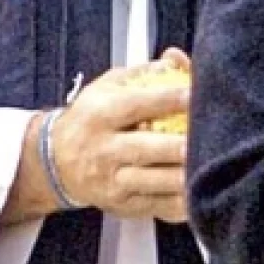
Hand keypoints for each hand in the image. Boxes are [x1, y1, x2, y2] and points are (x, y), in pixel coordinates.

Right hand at [51, 52, 191, 221]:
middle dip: (175, 146)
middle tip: (204, 138)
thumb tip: (176, 57)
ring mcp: (113, 182)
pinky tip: (200, 192)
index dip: (167, 99)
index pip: (136, 105)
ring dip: (181, 177)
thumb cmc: (90, 118)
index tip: (194, 94)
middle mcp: (105, 150)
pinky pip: (157, 206)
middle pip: (144, 150)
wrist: (54, 163)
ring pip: (152, 183)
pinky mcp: (123, 206)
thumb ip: (144, 71)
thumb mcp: (107, 86)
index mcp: (101, 115)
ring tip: (208, 167)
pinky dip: (181, 202)